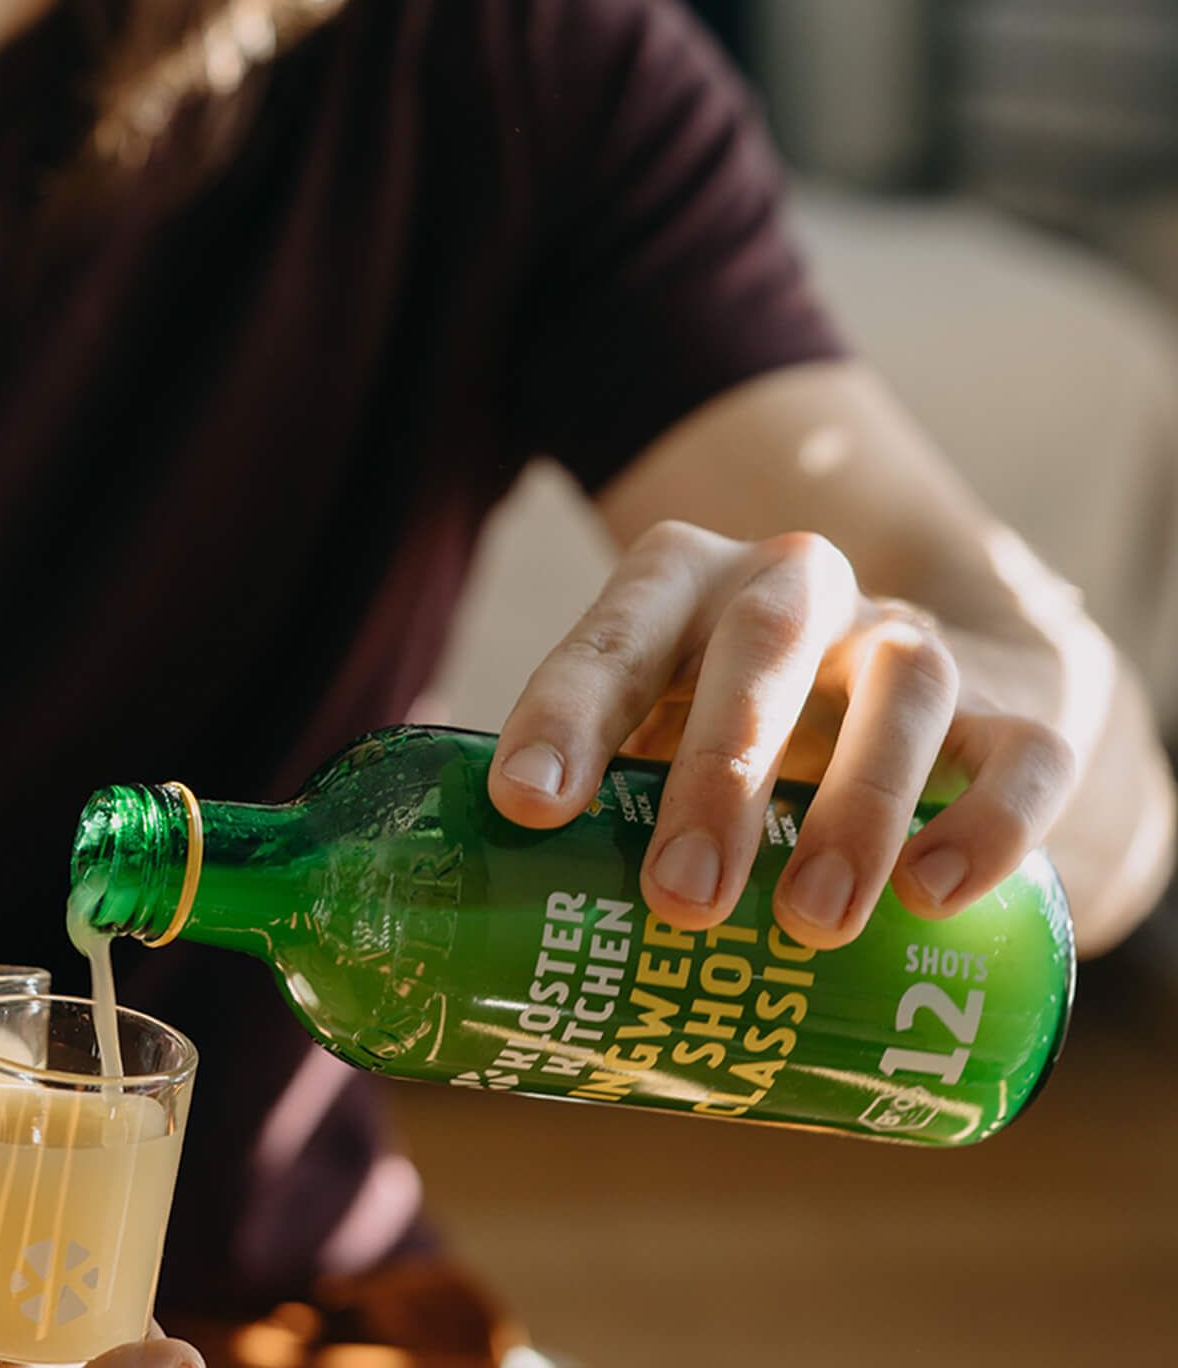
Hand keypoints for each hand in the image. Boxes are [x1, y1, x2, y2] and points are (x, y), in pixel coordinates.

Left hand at [486, 524, 1079, 947]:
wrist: (899, 679)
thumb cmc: (724, 720)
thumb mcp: (650, 723)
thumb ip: (587, 795)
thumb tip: (486, 929)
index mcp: (682, 584)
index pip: (616, 632)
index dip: (567, 713)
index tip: (527, 808)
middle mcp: (795, 588)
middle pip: (760, 643)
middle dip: (718, 772)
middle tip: (681, 899)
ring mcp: (906, 640)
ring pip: (902, 688)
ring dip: (856, 807)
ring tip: (810, 925)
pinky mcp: (1010, 707)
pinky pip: (1025, 751)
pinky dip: (991, 820)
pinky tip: (936, 896)